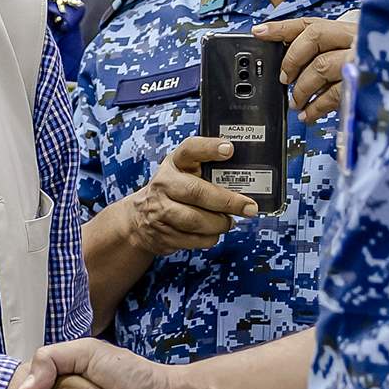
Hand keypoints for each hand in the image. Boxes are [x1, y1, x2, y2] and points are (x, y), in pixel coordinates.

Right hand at [110, 137, 257, 257]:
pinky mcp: (162, 234)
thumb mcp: (184, 172)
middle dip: (228, 201)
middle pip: (197, 192)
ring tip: (229, 222)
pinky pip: (193, 240)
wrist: (139, 218)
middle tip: (249, 207)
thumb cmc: (173, 191)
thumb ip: (208, 170)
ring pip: (196, 220)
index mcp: (174, 163)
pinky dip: (209, 238)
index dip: (209, 148)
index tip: (229, 149)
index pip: (190, 149)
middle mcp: (164, 184)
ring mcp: (160, 210)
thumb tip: (246, 178)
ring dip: (219, 224)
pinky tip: (214, 233)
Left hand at [253, 16, 356, 122]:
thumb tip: (291, 66)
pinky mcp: (366, 82)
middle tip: (285, 78)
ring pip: (320, 66)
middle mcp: (356, 39)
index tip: (259, 31)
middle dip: (292, 60)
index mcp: (349, 29)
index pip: (310, 23)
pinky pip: (334, 93)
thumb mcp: (352, 55)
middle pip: (314, 39)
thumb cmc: (380, 66)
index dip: (281, 27)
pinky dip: (316, 107)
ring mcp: (362, 58)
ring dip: (302, 88)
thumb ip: (327, 55)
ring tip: (296, 102)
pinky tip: (309, 114)